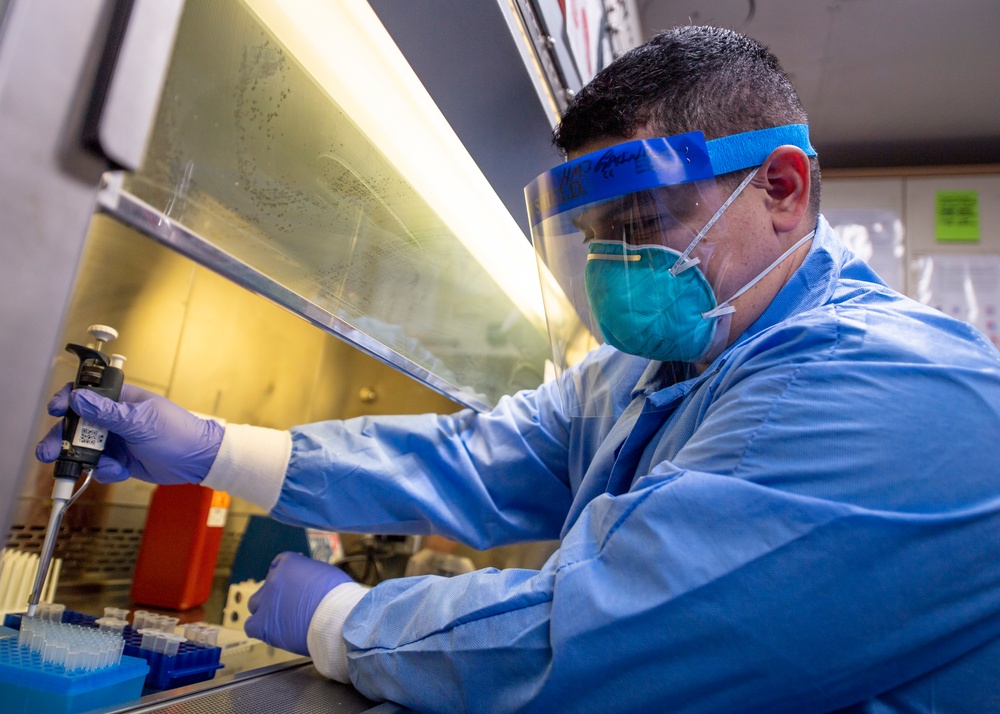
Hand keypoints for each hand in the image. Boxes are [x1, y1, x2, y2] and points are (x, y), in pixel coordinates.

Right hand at [35, 382, 223, 484]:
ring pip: (85, 448)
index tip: (56, 410)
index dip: (68, 400)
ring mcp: (117, 439)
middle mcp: (115, 418)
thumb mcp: (141, 421)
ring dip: (81, 459)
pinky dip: (105, 471)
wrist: (197, 461)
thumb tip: (79, 398)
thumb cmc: (178, 433)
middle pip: (78, 425)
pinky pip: (100, 466)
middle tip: (50, 452)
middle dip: (63, 438)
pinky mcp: (120, 459)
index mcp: (122, 400)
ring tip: (86, 467)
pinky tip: (120, 470)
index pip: (87, 393)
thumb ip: (107, 413)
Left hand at [245, 552, 352, 655]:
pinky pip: (251, 626)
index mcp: (289, 563)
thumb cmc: (339, 596)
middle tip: (289, 604)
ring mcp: (266, 603)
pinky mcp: (264, 625)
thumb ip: (309, 575)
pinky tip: (272, 630)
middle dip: (275, 593)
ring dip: (265, 610)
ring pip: (255, 604)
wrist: (337, 618)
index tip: (294, 585)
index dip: (286, 577)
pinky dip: (259, 627)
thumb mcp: (325, 573)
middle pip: (267, 585)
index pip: (278, 564)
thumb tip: (307, 582)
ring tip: (281, 619)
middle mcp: (273, 579)